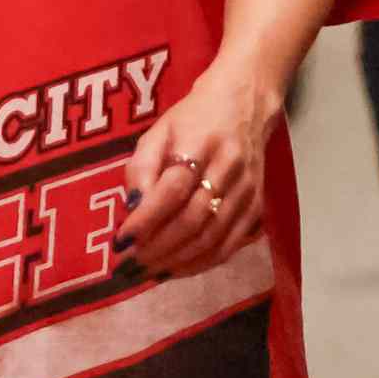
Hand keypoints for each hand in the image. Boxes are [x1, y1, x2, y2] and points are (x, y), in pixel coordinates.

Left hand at [113, 54, 279, 277]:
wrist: (246, 105)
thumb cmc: (193, 118)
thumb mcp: (158, 131)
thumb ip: (141, 168)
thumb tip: (132, 211)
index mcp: (199, 142)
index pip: (173, 188)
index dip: (146, 219)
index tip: (121, 241)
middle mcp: (228, 167)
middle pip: (194, 218)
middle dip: (159, 247)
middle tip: (132, 264)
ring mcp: (247, 189)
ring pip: (213, 237)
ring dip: (178, 260)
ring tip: (150, 272)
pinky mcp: (257, 206)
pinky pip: (230, 244)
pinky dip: (201, 263)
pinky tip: (177, 269)